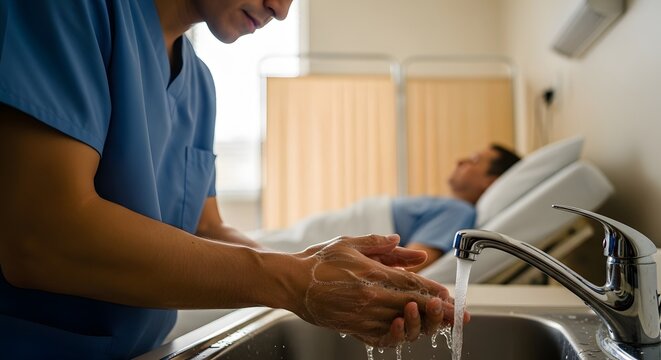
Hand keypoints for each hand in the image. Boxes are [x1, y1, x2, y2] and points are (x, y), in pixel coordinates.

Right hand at [293, 234, 467, 346]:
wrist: (291, 283)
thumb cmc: (318, 261)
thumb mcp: (350, 243)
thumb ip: (378, 243)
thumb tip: (401, 242)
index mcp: (372, 274)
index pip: (413, 285)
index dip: (434, 291)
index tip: (450, 295)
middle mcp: (371, 298)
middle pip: (414, 306)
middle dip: (439, 311)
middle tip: (458, 315)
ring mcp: (363, 316)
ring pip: (402, 324)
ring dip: (424, 325)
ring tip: (440, 324)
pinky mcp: (353, 329)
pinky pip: (382, 337)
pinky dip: (398, 335)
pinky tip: (408, 331)